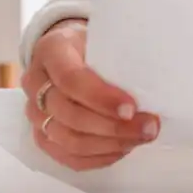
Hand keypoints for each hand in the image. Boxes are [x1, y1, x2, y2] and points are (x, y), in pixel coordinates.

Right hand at [21, 19, 159, 170]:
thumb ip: (119, 52)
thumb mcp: (102, 35)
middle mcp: (35, 82)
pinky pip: (67, 157)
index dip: (101, 98)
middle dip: (114, 127)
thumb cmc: (90, 43)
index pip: (70, 79)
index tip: (132, 107)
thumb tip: (158, 76)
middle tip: (149, 127)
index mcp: (50, 50)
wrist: (66, 51)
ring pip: (69, 140)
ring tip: (140, 138)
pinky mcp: (41, 135)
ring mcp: (34, 112)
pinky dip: (98, 157)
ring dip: (110, 144)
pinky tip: (122, 149)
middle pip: (70, 115)